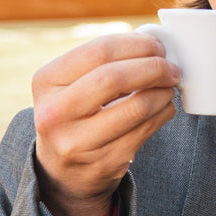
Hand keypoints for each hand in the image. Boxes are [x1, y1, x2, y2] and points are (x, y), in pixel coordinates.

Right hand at [32, 31, 179, 215]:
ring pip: (137, 107)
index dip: (135, 44)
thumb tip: (152, 44)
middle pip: (114, 78)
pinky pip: (146, 130)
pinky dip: (163, 112)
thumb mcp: (69, 85)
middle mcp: (55, 113)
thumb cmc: (74, 115)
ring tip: (168, 86)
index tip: (156, 45)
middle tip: (170, 67)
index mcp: (46, 82)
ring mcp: (79, 142)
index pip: (98, 52)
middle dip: (153, 67)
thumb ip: (102, 63)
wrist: (63, 172)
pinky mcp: (105, 163)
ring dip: (163, 92)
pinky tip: (163, 106)